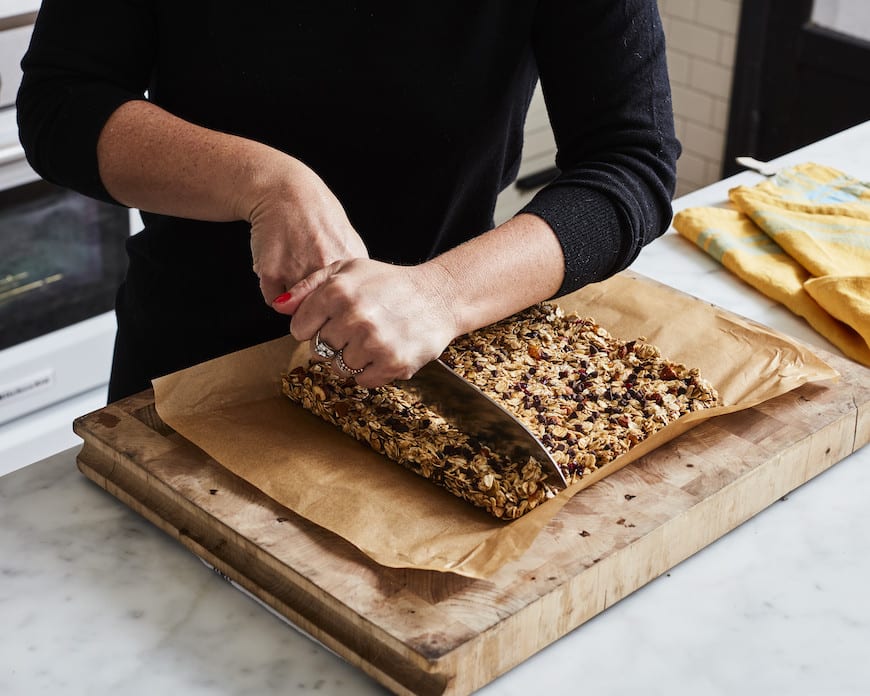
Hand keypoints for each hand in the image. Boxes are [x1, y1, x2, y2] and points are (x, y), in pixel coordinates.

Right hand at [247, 158, 367, 303]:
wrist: (285, 193)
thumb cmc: (317, 216)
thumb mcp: (349, 241)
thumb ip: (353, 274)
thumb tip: (356, 301)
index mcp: (348, 264)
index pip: (345, 307)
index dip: (336, 306)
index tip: (330, 298)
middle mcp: (324, 269)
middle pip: (320, 311)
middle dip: (314, 306)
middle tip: (308, 285)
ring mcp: (297, 271)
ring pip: (295, 309)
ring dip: (293, 300)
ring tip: (293, 271)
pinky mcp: (272, 272)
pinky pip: (273, 300)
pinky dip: (274, 291)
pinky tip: (278, 268)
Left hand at [275, 258, 458, 386]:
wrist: (439, 297)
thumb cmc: (389, 283)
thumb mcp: (348, 270)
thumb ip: (309, 286)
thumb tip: (279, 305)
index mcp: (338, 292)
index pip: (299, 329)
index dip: (314, 327)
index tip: (331, 321)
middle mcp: (354, 317)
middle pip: (318, 350)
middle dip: (333, 342)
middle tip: (356, 329)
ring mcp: (374, 343)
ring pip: (339, 368)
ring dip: (352, 358)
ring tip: (371, 339)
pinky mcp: (393, 364)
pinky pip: (362, 380)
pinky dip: (370, 371)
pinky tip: (383, 351)